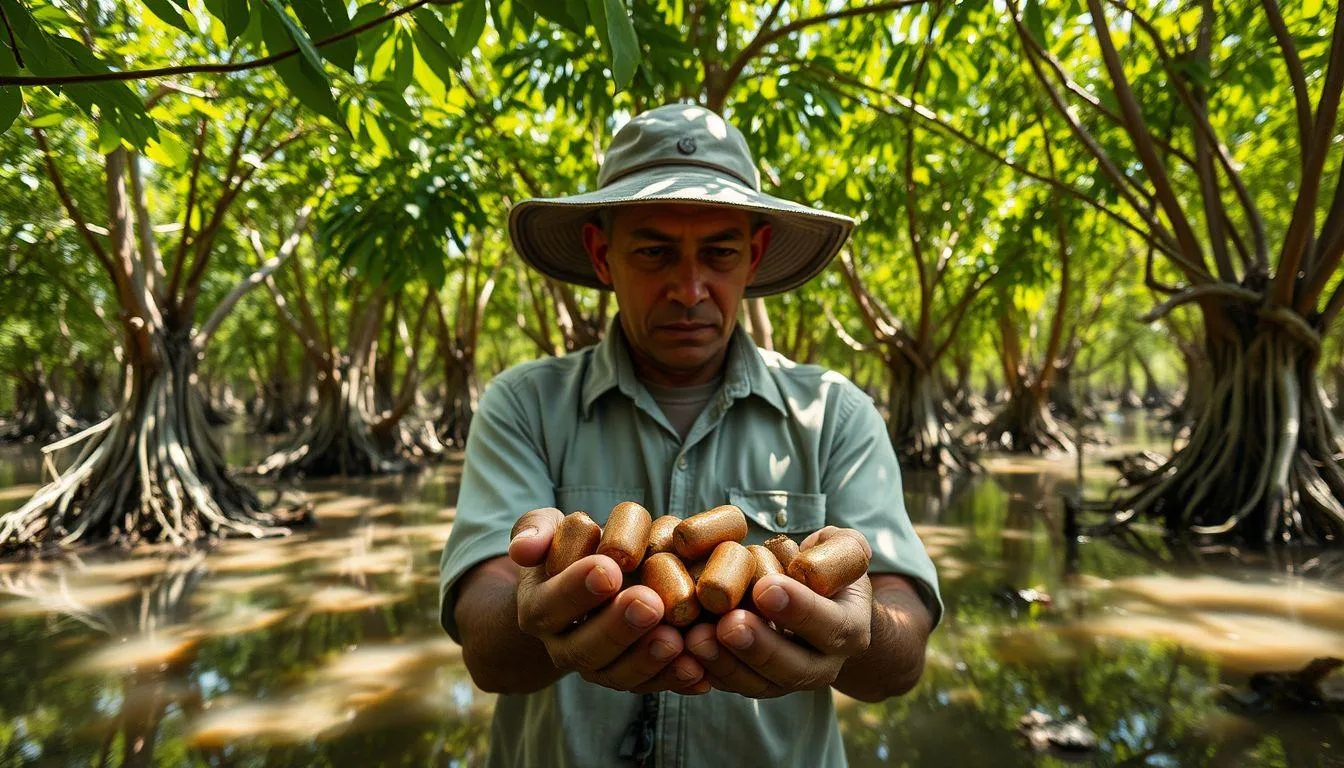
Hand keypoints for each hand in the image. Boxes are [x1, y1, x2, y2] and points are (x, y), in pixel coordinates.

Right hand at [508, 507, 708, 694]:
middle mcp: (561, 646)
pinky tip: (699, 672)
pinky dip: (674, 681)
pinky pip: (648, 687)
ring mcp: (596, 668)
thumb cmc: (572, 546)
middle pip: (583, 649)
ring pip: (615, 675)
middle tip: (649, 602)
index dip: (576, 588)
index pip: (550, 604)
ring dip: (646, 660)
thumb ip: (534, 529)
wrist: (586, 585)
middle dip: (618, 627)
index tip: (609, 568)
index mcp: (538, 608)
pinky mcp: (628, 679)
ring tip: (676, 640)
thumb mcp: (547, 528)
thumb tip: (523, 549)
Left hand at [686, 526, 873, 697]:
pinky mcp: (757, 685)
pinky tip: (684, 652)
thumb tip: (806, 566)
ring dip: (726, 664)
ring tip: (696, 639)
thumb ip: (840, 549)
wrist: (822, 605)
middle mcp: (823, 664)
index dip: (800, 609)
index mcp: (850, 628)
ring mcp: (788, 681)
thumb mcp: (846, 548)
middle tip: (728, 624)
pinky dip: (707, 672)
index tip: (765, 588)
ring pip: (760, 685)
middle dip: (759, 647)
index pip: (830, 625)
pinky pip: (733, 687)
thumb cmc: (828, 567)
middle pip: (795, 668)